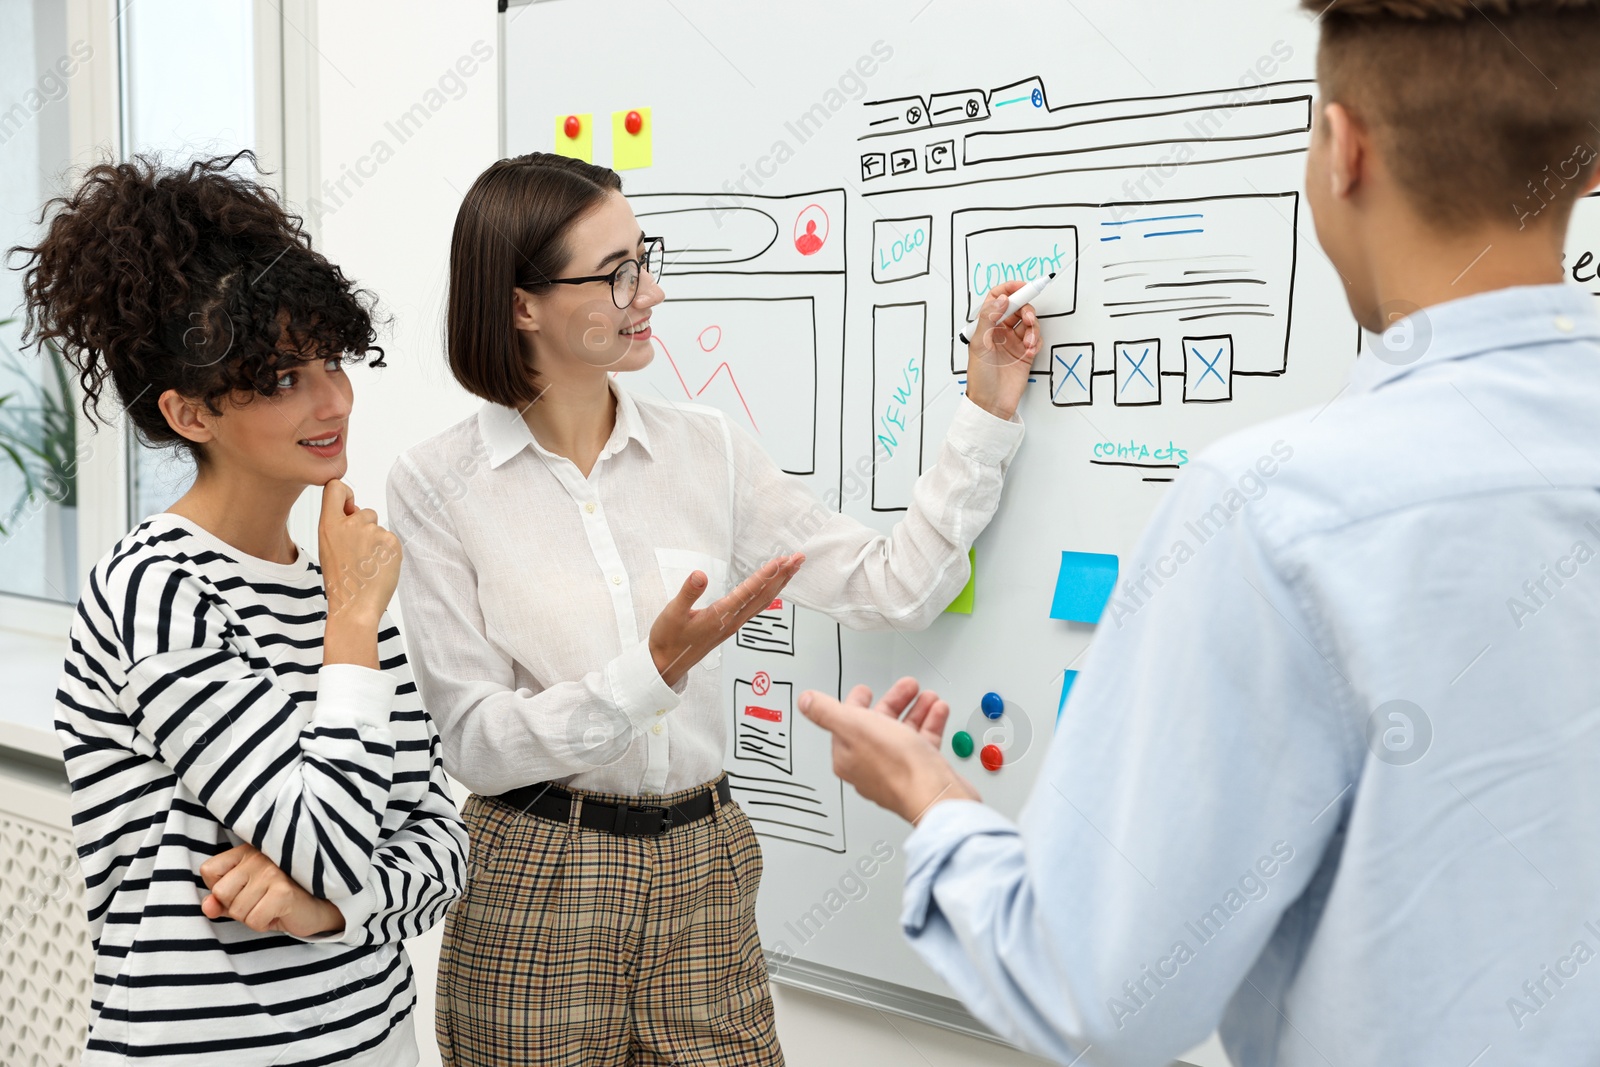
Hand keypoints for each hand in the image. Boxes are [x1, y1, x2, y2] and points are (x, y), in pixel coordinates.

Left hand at [200, 844, 345, 938]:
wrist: (317, 906)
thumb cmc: (276, 899)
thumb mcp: (244, 897)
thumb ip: (221, 901)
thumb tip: (207, 907)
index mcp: (247, 852)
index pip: (209, 870)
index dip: (220, 889)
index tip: (242, 889)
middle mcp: (258, 858)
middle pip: (221, 893)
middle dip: (237, 907)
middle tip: (260, 901)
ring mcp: (272, 873)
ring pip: (237, 910)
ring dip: (252, 917)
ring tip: (271, 906)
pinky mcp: (283, 892)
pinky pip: (254, 920)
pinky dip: (264, 924)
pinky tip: (278, 913)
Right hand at [319, 478, 401, 623]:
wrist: (355, 606)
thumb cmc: (341, 581)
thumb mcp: (328, 547)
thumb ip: (339, 526)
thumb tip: (355, 510)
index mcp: (329, 525)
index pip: (335, 487)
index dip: (345, 494)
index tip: (349, 506)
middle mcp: (350, 524)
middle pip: (365, 511)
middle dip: (365, 528)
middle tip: (358, 554)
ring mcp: (372, 532)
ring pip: (379, 529)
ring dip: (376, 543)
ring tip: (367, 565)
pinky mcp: (391, 542)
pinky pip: (391, 541)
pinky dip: (387, 553)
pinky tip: (378, 568)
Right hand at [649, 553, 804, 687]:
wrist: (667, 663)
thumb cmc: (669, 638)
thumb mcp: (673, 613)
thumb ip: (688, 593)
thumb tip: (700, 574)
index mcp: (720, 616)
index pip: (748, 592)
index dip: (765, 575)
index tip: (780, 561)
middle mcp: (733, 621)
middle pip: (764, 596)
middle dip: (783, 576)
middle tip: (798, 558)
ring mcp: (734, 624)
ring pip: (764, 601)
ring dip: (780, 583)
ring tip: (793, 568)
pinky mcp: (731, 626)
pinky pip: (757, 607)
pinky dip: (769, 593)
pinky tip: (773, 587)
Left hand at [798, 677, 980, 823]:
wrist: (935, 794)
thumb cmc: (897, 767)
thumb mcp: (855, 726)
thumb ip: (827, 712)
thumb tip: (805, 701)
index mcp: (848, 755)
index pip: (847, 722)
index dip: (857, 703)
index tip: (865, 690)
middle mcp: (870, 765)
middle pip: (878, 725)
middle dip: (894, 702)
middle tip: (907, 687)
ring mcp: (896, 770)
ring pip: (903, 732)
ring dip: (915, 710)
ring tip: (927, 697)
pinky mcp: (919, 772)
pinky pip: (922, 743)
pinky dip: (930, 724)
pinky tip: (938, 712)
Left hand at [964, 282, 1040, 420]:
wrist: (992, 403)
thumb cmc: (981, 377)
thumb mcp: (979, 345)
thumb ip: (989, 318)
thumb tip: (1001, 299)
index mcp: (986, 325)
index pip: (998, 298)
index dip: (1010, 289)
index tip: (1022, 287)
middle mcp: (1000, 330)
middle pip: (1018, 307)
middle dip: (1026, 309)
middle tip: (1028, 318)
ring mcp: (1013, 341)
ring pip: (1029, 322)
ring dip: (1032, 328)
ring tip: (1029, 341)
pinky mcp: (1026, 352)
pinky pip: (1036, 338)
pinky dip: (1036, 341)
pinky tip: (1030, 350)